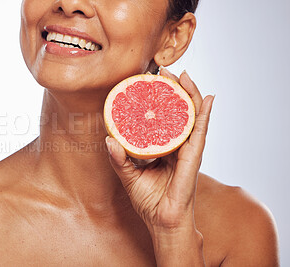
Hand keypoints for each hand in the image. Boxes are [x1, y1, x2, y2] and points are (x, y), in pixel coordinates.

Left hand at [106, 68, 213, 232]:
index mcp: (164, 148)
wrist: (162, 222)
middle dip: (174, 90)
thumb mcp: (129, 176)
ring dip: (189, 94)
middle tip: (164, 72)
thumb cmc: (149, 200)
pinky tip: (206, 98)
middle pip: (179, 111)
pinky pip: (200, 132)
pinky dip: (205, 114)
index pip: (163, 118)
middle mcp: (178, 145)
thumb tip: (109, 139)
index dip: (159, 99)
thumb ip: (119, 158)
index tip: (149, 82)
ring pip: (192, 116)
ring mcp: (188, 150)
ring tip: (182, 76)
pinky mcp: (194, 158)